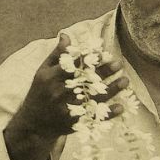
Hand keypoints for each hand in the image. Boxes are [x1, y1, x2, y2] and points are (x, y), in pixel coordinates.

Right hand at [9, 33, 129, 140]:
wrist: (34, 124)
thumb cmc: (40, 93)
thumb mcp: (43, 72)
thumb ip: (56, 54)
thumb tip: (66, 35)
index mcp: (52, 78)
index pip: (73, 66)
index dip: (88, 60)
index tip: (103, 53)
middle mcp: (60, 93)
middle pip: (86, 81)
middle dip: (104, 72)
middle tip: (119, 64)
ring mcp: (68, 109)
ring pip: (93, 99)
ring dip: (112, 90)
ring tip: (125, 81)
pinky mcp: (74, 123)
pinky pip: (94, 117)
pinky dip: (108, 114)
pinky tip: (121, 107)